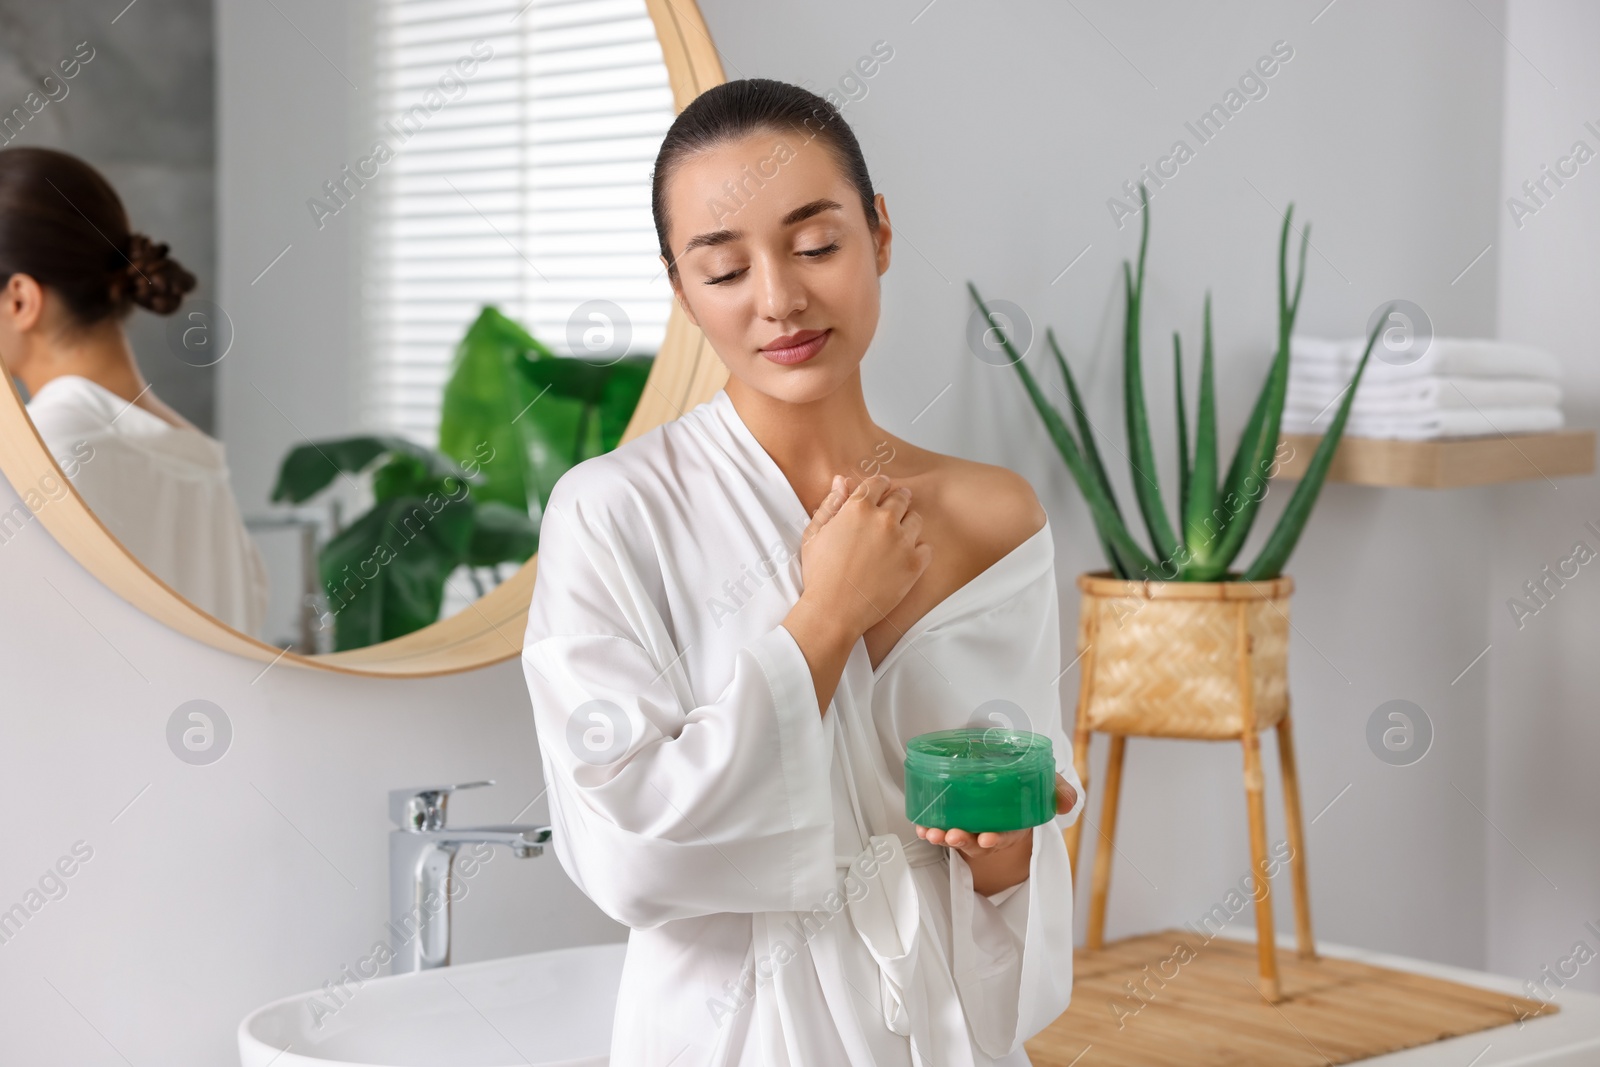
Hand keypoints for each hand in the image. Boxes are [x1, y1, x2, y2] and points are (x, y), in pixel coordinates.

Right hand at [798, 472, 930, 640]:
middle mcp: (883, 520)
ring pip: (916, 520)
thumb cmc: (820, 574)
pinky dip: (918, 551)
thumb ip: (831, 504)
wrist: (834, 611)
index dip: (880, 486)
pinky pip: (926, 547)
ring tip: (896, 538)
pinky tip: (904, 558)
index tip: (881, 491)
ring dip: (908, 524)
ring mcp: (902, 541)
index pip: (878, 483)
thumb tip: (841, 481)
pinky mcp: (915, 563)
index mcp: (858, 508)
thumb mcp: (815, 534)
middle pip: (901, 497)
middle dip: (898, 500)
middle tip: (893, 511)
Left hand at [914, 773, 1078, 895]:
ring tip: (931, 833)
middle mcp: (990, 830)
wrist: (1012, 788)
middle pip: (975, 840)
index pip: (1005, 835)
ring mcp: (972, 827)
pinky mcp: (957, 819)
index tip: (987, 839)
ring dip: (942, 836)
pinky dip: (930, 828)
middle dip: (963, 840)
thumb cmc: (1028, 790)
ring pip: (956, 836)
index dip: (996, 839)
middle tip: (952, 836)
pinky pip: (943, 826)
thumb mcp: (1048, 788)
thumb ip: (1059, 793)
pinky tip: (921, 826)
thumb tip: (1068, 802)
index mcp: (1013, 825)